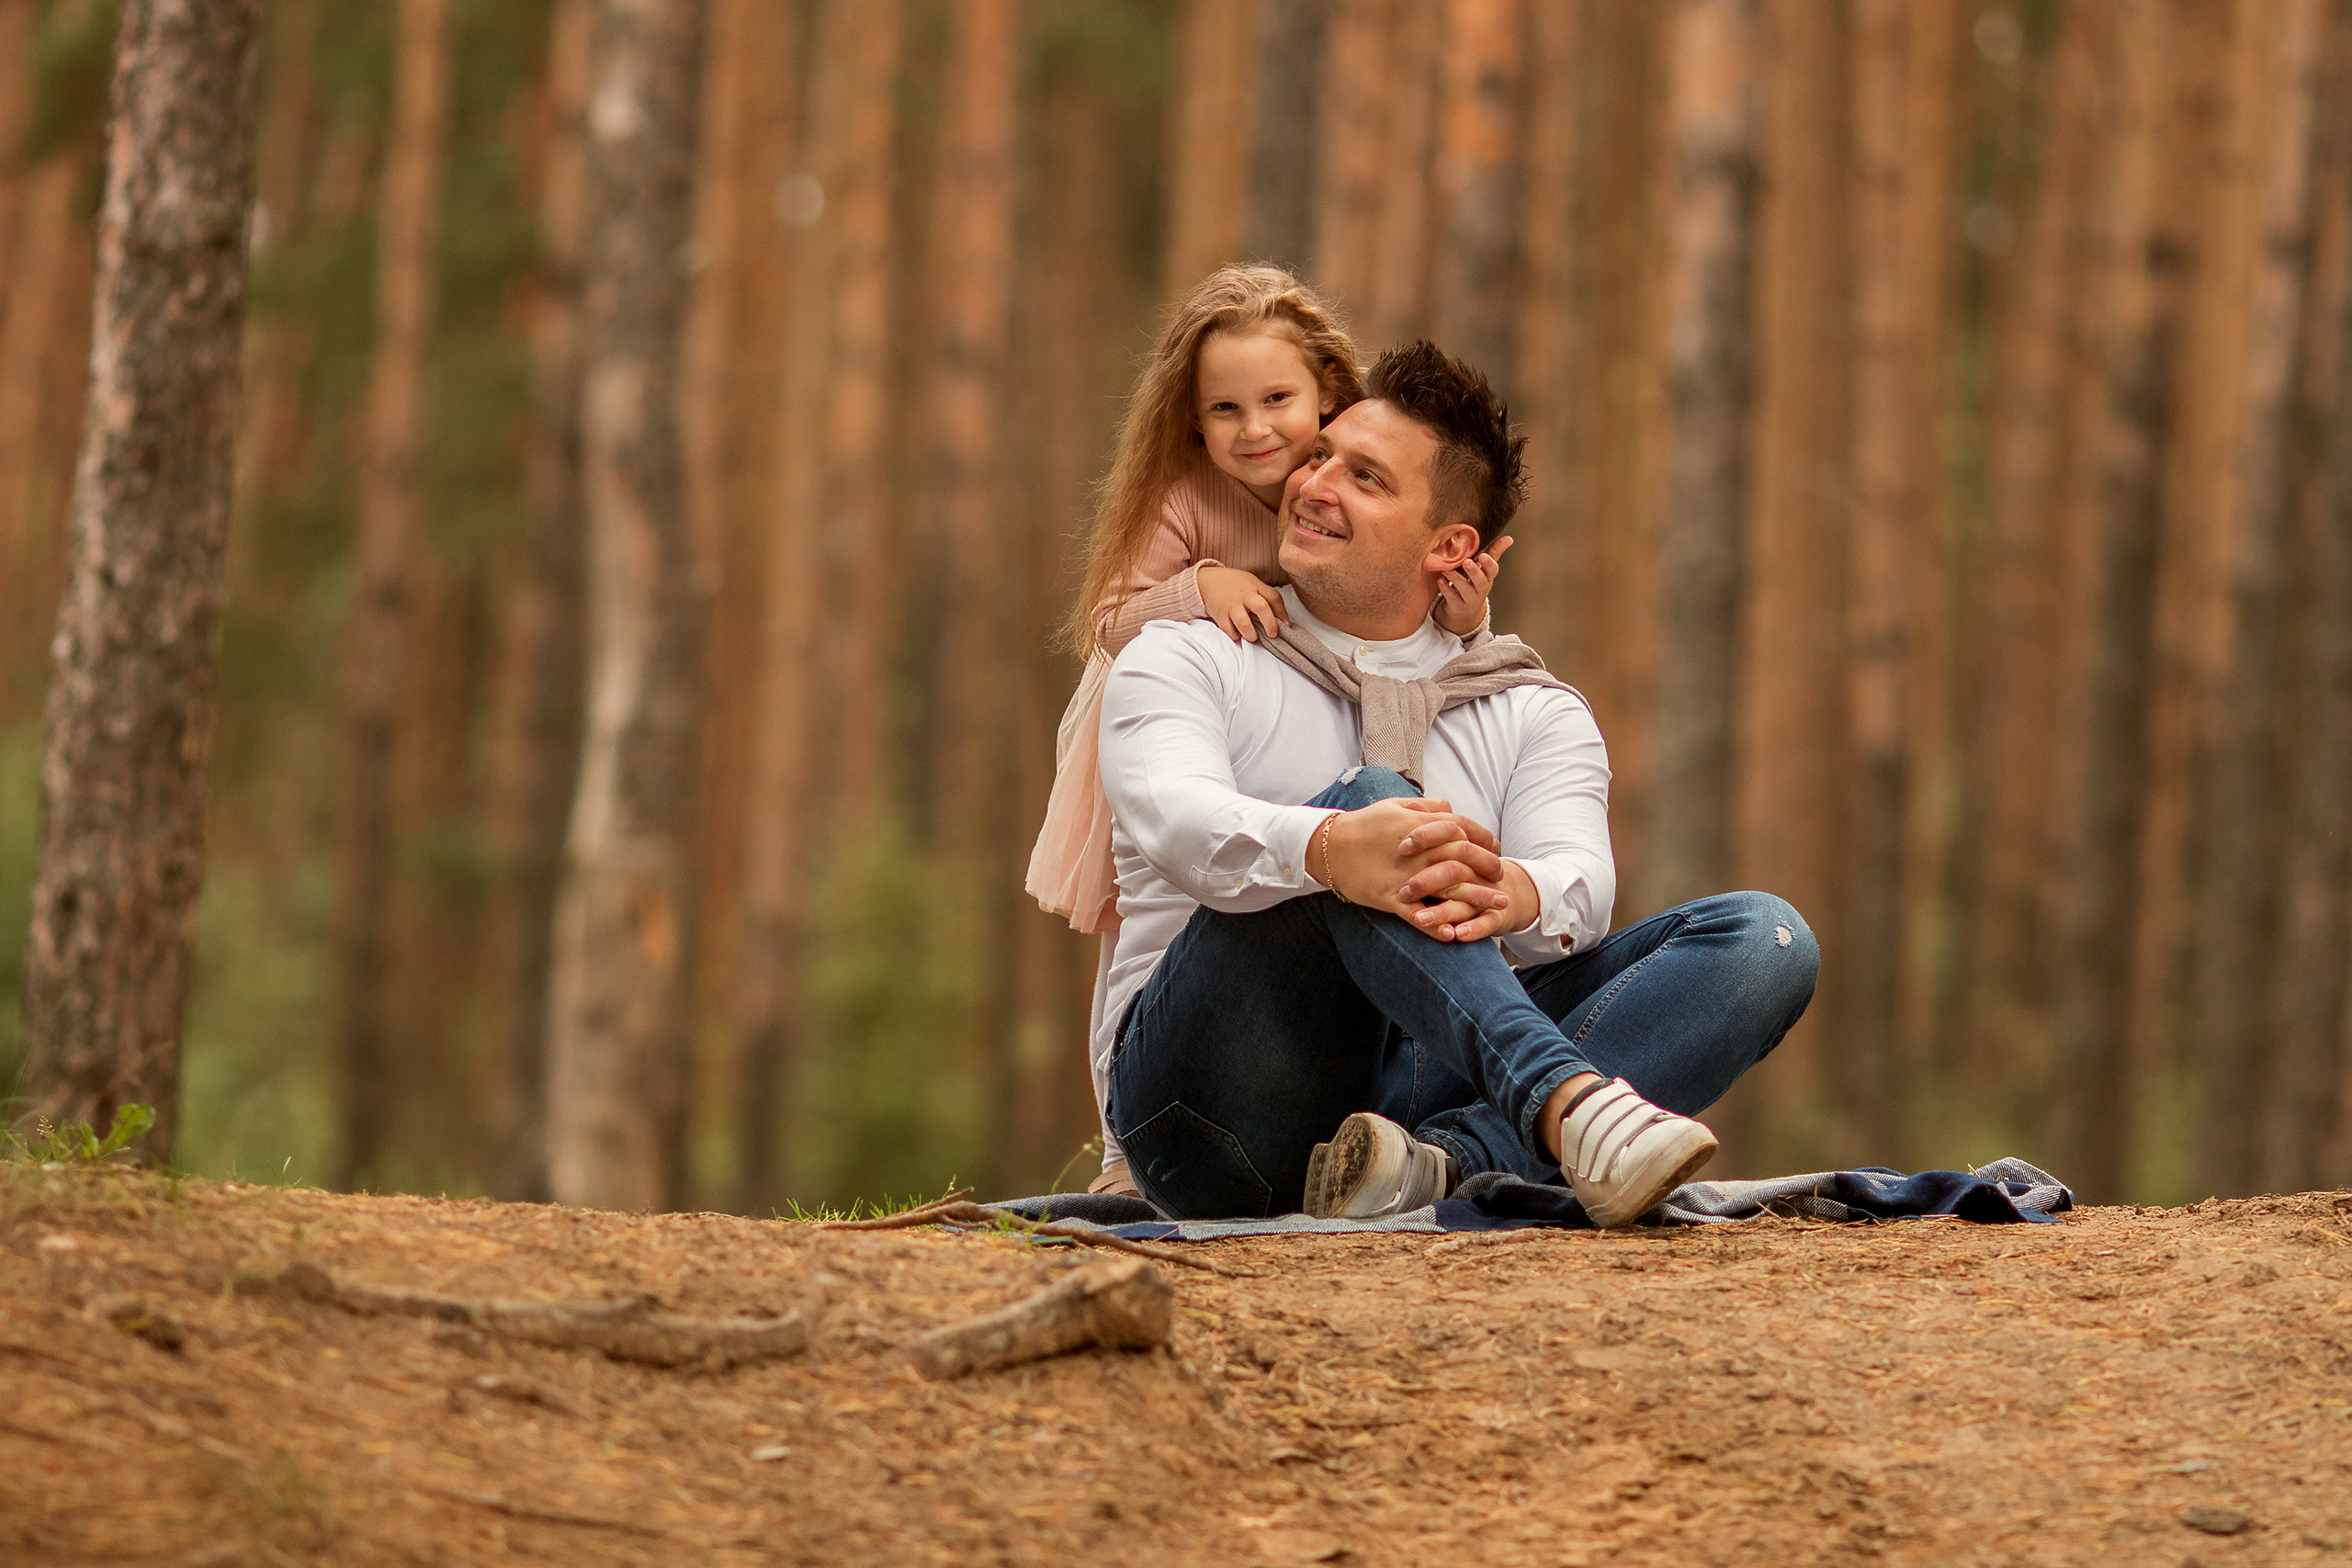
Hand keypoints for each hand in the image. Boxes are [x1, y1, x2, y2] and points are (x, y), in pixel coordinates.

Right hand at [1198, 565, 1287, 642]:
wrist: (1208, 580)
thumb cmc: (1235, 584)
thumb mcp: (1252, 584)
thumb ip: (1266, 597)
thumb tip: (1282, 619)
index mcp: (1255, 586)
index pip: (1274, 597)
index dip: (1282, 613)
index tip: (1286, 625)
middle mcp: (1244, 595)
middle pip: (1261, 608)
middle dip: (1270, 624)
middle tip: (1272, 634)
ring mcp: (1231, 604)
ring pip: (1244, 623)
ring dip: (1251, 634)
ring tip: (1253, 637)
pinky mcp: (1219, 614)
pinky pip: (1228, 629)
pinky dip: (1234, 635)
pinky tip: (1237, 634)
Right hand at [1310, 798, 1538, 939]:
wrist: (1327, 846)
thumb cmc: (1362, 825)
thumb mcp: (1393, 806)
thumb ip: (1425, 807)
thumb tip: (1450, 807)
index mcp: (1419, 825)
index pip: (1462, 828)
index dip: (1484, 838)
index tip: (1496, 848)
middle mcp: (1417, 851)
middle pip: (1464, 857)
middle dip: (1488, 867)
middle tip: (1501, 877)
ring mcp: (1405, 876)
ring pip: (1449, 888)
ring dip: (1477, 898)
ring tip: (1499, 907)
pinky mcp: (1390, 898)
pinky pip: (1416, 914)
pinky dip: (1434, 924)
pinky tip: (1453, 934)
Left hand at [1393, 811, 1540, 941]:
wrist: (1510, 895)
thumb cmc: (1468, 870)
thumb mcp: (1453, 847)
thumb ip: (1435, 826)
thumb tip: (1415, 807)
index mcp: (1464, 850)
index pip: (1449, 835)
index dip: (1426, 837)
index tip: (1402, 846)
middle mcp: (1475, 871)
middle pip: (1455, 869)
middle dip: (1428, 880)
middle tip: (1404, 891)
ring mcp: (1486, 894)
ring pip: (1466, 900)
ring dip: (1443, 911)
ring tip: (1422, 918)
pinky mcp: (1493, 917)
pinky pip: (1486, 924)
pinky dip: (1472, 929)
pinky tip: (1454, 935)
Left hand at [1432, 535, 1513, 635]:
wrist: (1465, 611)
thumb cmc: (1475, 584)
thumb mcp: (1485, 570)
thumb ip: (1494, 553)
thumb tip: (1509, 538)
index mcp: (1488, 577)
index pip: (1493, 570)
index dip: (1489, 564)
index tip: (1483, 556)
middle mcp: (1480, 588)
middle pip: (1480, 581)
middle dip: (1474, 571)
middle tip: (1467, 562)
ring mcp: (1469, 598)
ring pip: (1465, 589)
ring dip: (1456, 579)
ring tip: (1447, 570)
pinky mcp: (1457, 605)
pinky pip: (1452, 597)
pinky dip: (1446, 589)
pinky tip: (1440, 580)